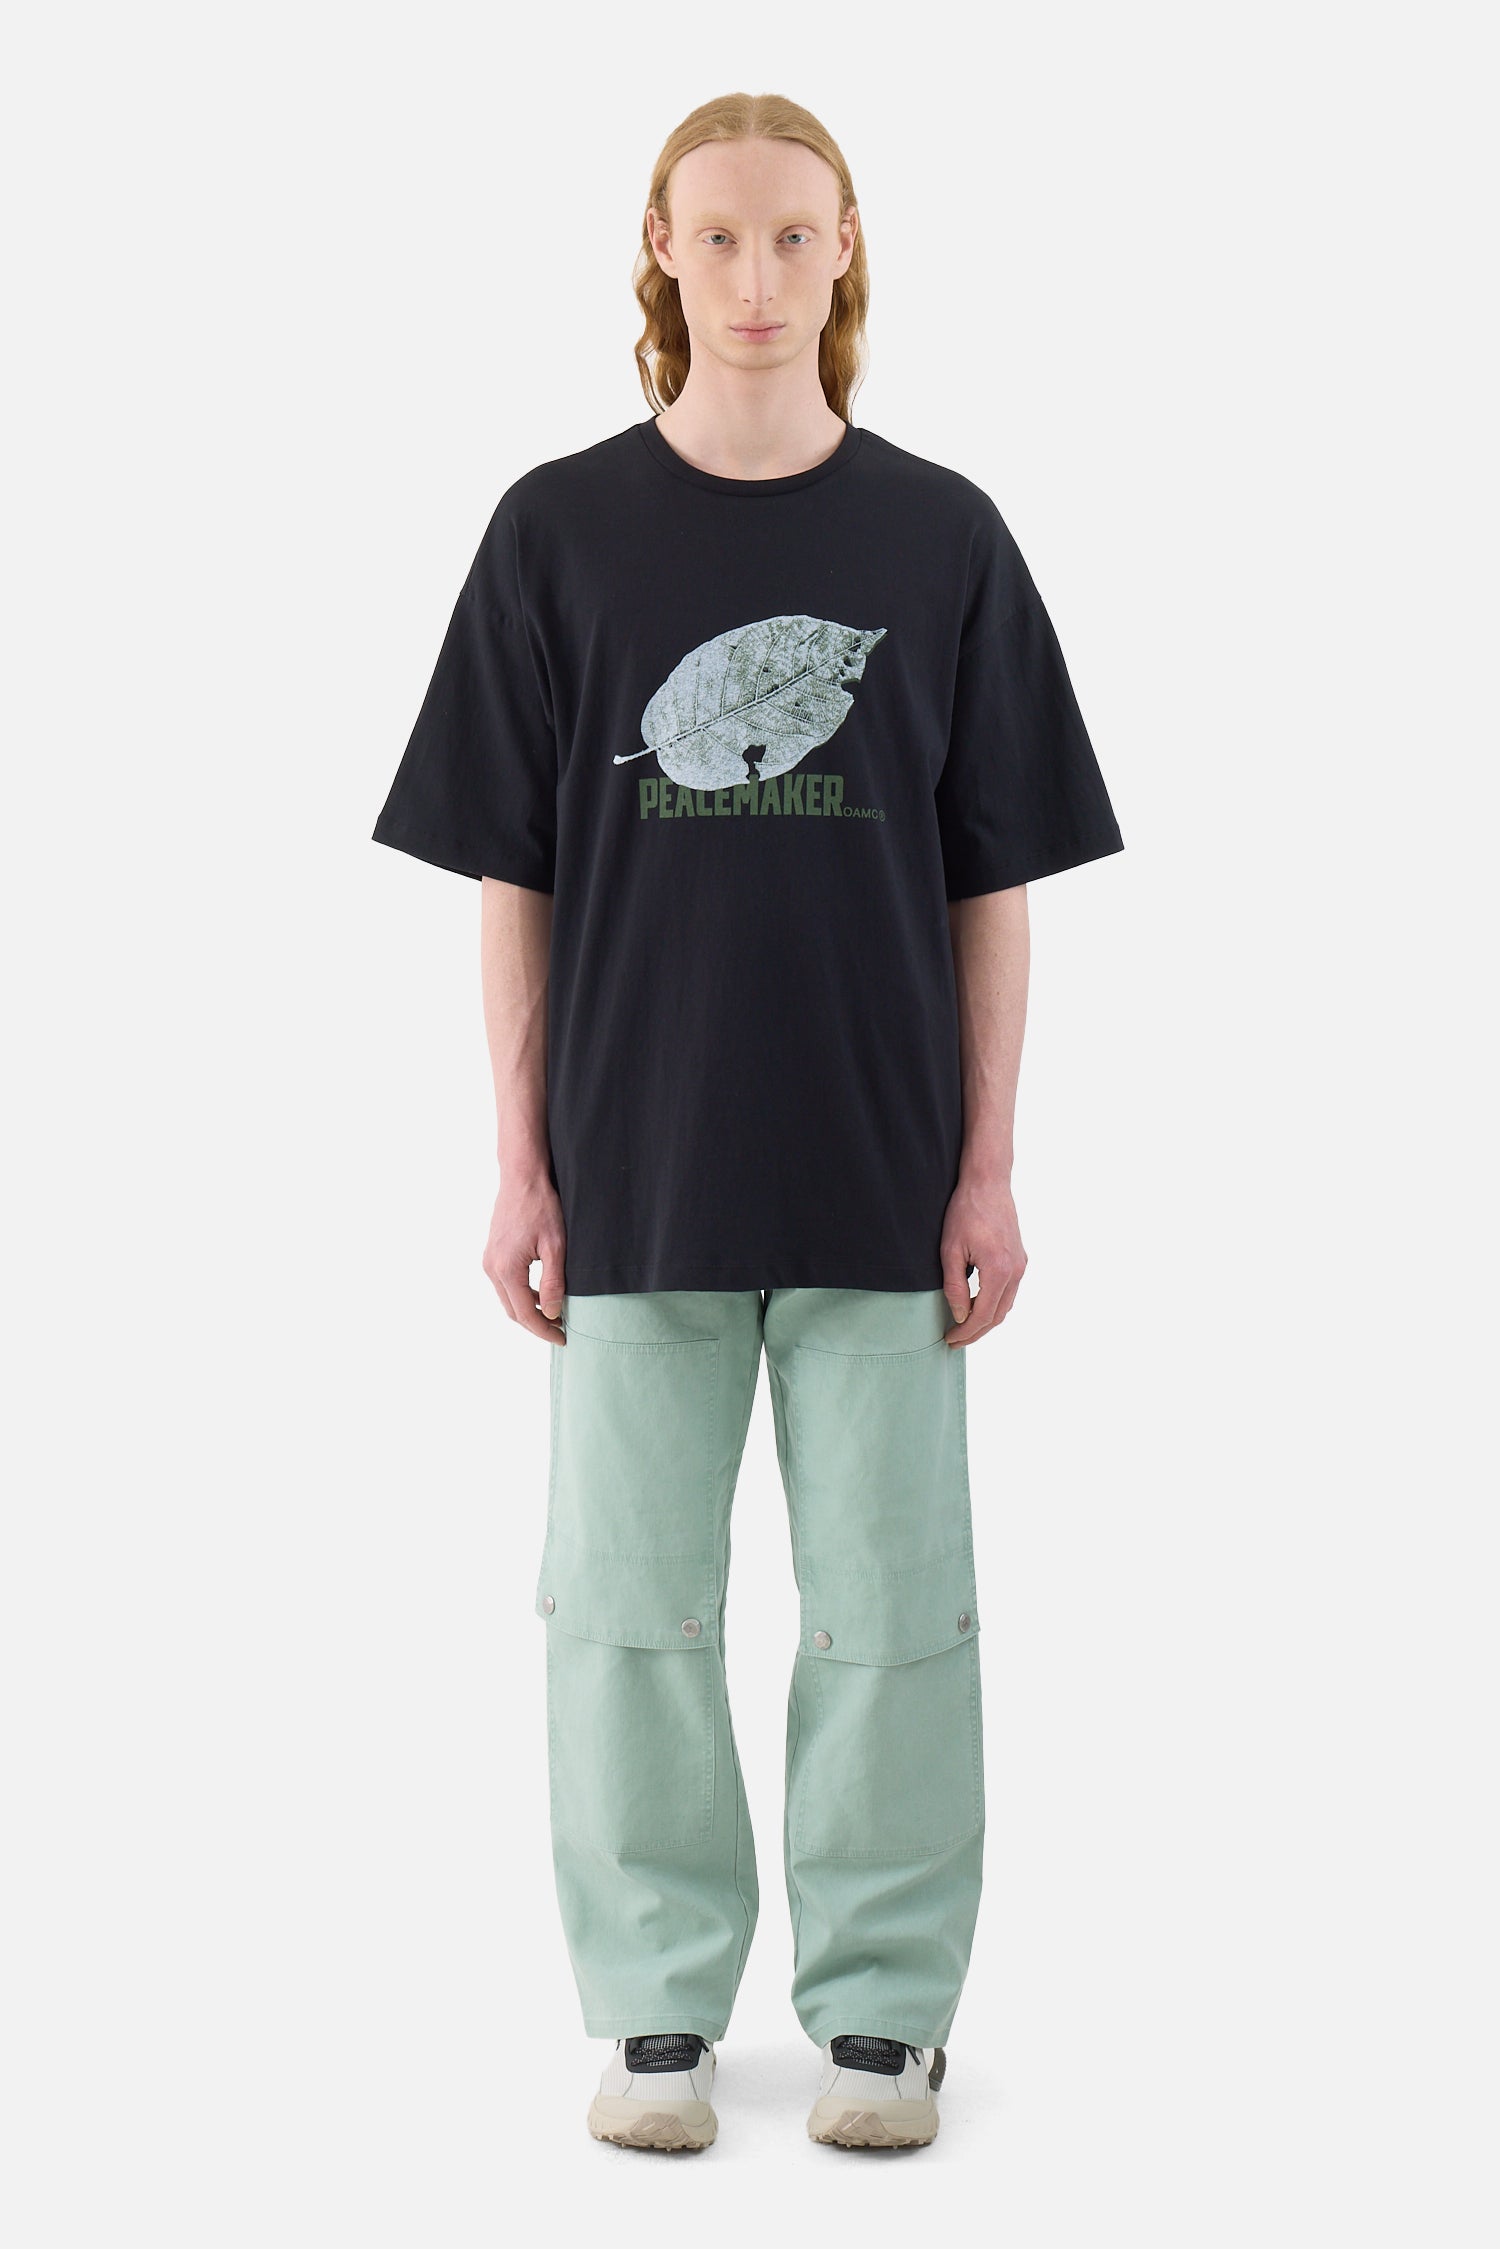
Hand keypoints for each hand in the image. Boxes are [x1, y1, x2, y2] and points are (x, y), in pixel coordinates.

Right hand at [482, 1173, 567, 1343]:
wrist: (522, 1177)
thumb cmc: (542, 1206)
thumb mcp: (555, 1246)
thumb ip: (553, 1282)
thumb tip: (552, 1313)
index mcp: (506, 1269)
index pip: (525, 1313)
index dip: (544, 1330)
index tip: (562, 1338)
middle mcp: (492, 1267)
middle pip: (512, 1310)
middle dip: (535, 1324)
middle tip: (560, 1330)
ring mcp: (489, 1260)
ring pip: (508, 1298)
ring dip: (529, 1310)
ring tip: (554, 1314)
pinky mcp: (492, 1253)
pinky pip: (505, 1284)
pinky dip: (522, 1294)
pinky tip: (542, 1293)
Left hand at [940, 1173, 1026, 1345]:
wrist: (988, 1183)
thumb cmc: (965, 1212)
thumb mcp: (950, 1250)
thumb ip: (955, 1287)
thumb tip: (960, 1315)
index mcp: (999, 1270)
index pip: (983, 1315)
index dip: (965, 1332)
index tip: (949, 1339)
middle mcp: (1016, 1271)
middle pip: (998, 1315)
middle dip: (976, 1332)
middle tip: (954, 1340)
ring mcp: (1021, 1265)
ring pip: (1006, 1305)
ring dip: (986, 1320)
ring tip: (963, 1327)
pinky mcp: (1021, 1258)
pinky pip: (1010, 1291)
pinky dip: (995, 1304)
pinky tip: (977, 1305)